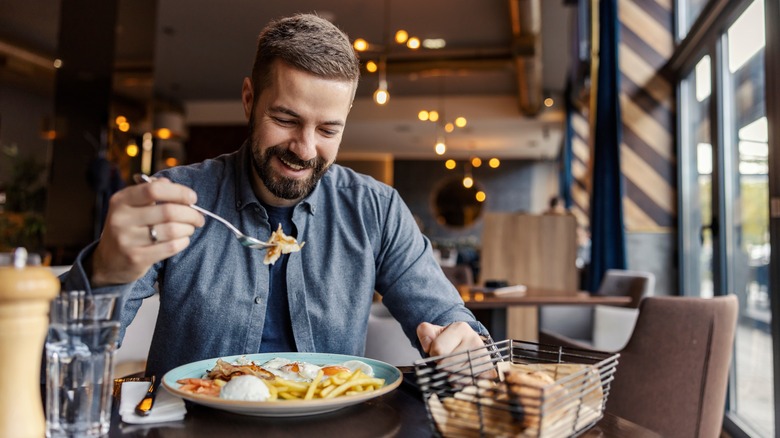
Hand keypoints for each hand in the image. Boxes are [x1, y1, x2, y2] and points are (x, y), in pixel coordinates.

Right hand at [90, 177, 204, 286]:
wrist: (108, 261)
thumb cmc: (128, 228)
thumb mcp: (131, 206)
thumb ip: (149, 192)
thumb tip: (169, 182)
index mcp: (121, 200)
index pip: (154, 189)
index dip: (179, 192)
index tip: (192, 198)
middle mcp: (121, 219)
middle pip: (168, 211)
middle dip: (191, 214)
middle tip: (199, 217)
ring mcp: (127, 240)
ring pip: (172, 230)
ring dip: (188, 228)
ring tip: (190, 228)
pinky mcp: (136, 258)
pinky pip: (170, 247)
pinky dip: (183, 242)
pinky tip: (183, 240)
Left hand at [417, 322, 497, 377]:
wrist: (465, 344)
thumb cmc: (446, 340)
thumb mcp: (432, 331)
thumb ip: (424, 333)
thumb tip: (427, 346)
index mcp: (460, 328)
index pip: (439, 350)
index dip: (433, 354)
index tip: (436, 351)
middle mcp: (475, 340)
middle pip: (448, 365)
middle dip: (441, 366)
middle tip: (443, 361)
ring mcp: (484, 355)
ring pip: (457, 375)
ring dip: (449, 376)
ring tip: (451, 367)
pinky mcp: (488, 370)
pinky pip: (468, 383)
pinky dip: (460, 383)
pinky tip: (459, 375)